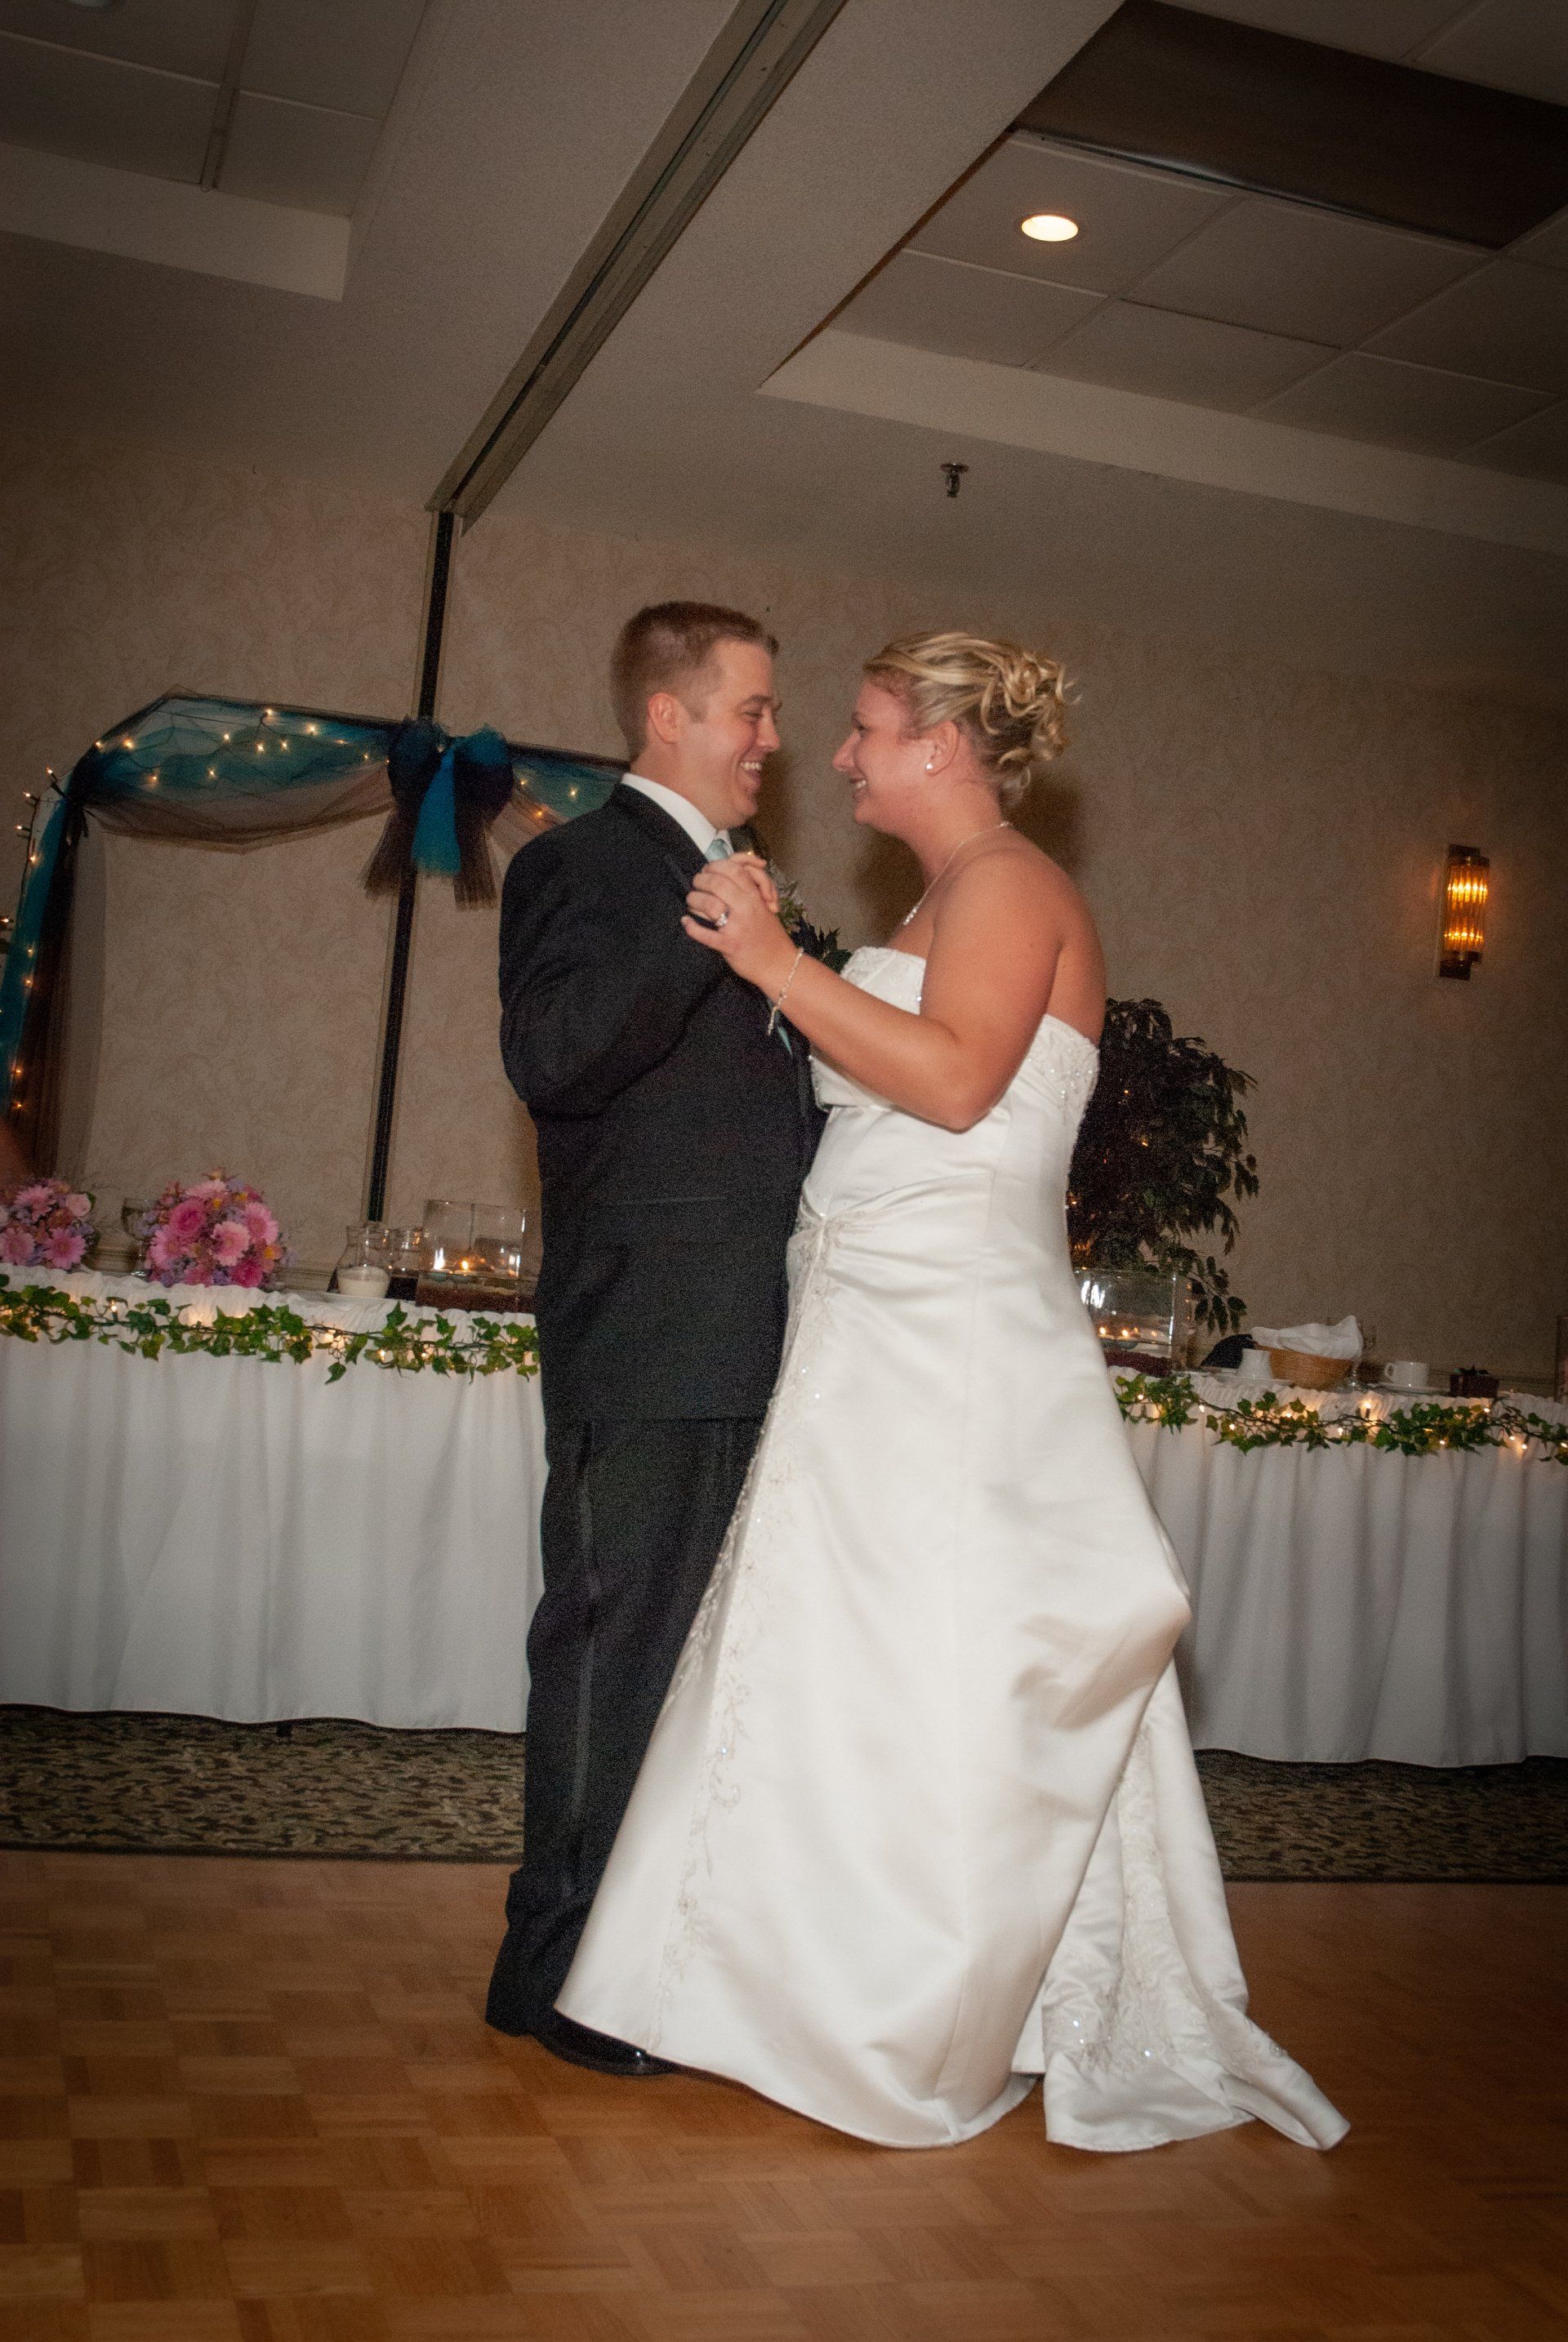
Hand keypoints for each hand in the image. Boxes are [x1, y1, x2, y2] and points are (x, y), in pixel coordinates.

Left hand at [683, 857, 796, 992]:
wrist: (779, 964)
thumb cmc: (770, 933)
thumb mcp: (765, 904)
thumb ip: (752, 884)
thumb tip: (733, 864)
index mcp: (756, 896)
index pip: (734, 869)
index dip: (716, 865)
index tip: (708, 869)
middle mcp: (747, 908)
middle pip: (718, 882)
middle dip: (701, 880)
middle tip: (697, 883)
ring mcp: (737, 927)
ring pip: (709, 904)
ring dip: (694, 899)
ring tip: (691, 901)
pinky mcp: (729, 945)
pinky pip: (705, 935)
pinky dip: (691, 927)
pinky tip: (686, 922)